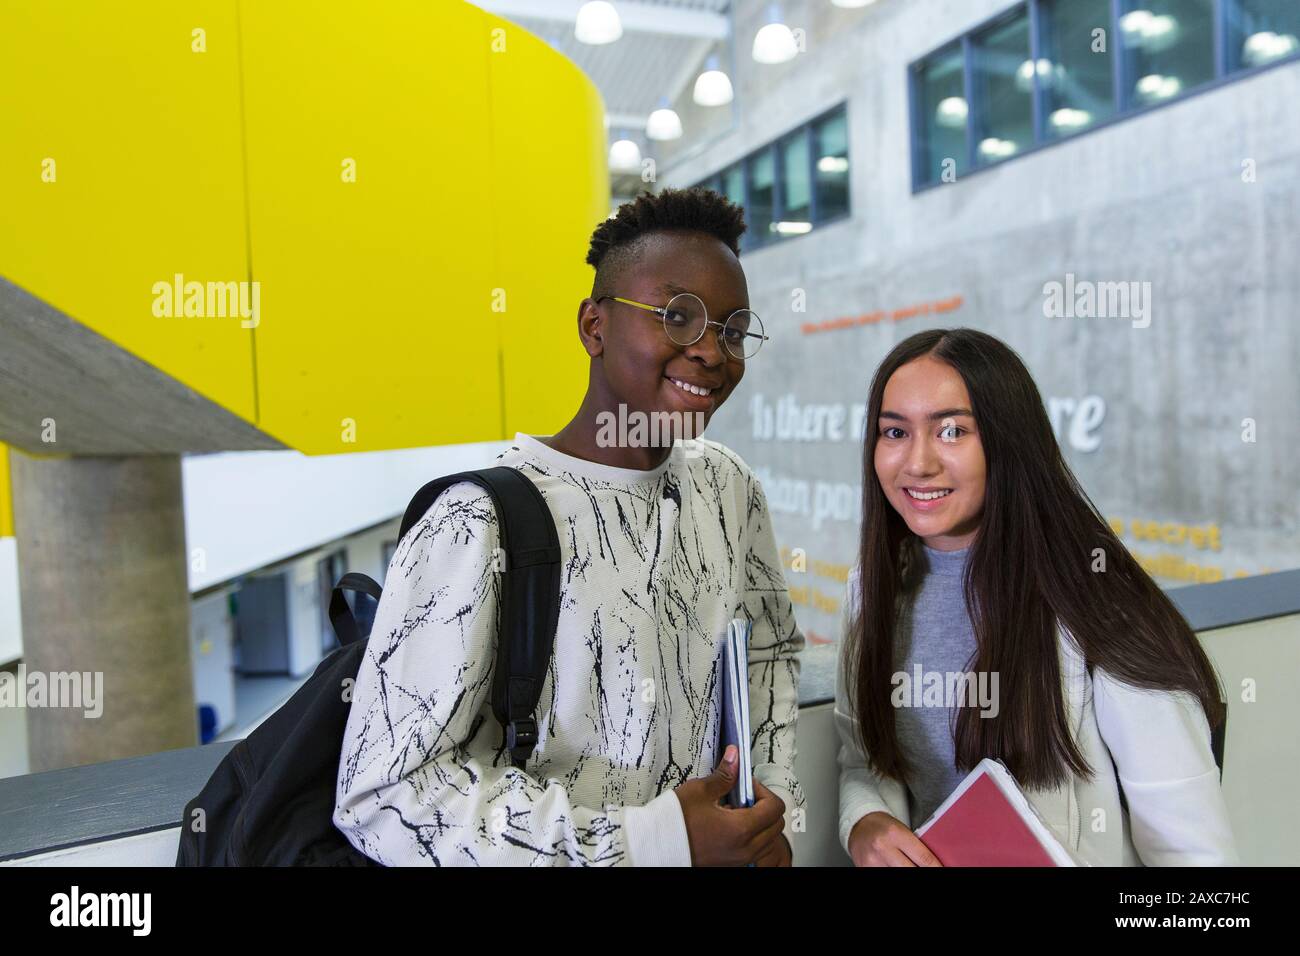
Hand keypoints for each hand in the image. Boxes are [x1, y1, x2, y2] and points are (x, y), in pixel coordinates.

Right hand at [674, 745, 785, 865]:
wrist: (655, 847)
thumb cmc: (674, 823)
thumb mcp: (699, 791)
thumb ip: (724, 775)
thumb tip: (735, 758)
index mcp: (741, 830)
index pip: (775, 808)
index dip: (764, 790)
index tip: (746, 784)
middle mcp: (745, 849)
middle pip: (776, 825)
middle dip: (765, 806)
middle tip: (743, 795)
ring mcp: (739, 860)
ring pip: (767, 839)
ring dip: (759, 823)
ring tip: (734, 811)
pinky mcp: (731, 864)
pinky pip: (753, 849)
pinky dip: (750, 836)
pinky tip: (727, 825)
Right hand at [847, 811, 941, 866]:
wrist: (858, 824)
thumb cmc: (882, 825)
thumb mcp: (902, 829)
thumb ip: (916, 846)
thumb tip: (933, 863)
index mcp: (895, 833)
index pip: (924, 858)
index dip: (936, 867)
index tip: (942, 869)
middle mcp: (883, 847)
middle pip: (912, 870)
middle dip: (922, 871)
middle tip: (926, 869)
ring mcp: (872, 861)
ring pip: (898, 874)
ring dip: (905, 870)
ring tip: (906, 864)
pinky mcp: (865, 868)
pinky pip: (885, 874)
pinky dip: (892, 871)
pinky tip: (894, 866)